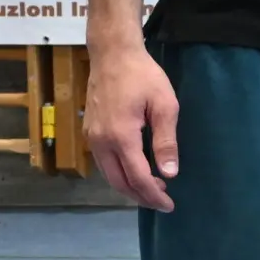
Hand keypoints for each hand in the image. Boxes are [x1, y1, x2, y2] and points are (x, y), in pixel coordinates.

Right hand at [82, 42, 178, 210]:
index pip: (138, 178)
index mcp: (121, 137)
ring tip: (153, 188)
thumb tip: (169, 173)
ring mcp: (91, 138)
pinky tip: (136, 170)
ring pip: (109, 175)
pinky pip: (103, 163)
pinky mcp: (89, 132)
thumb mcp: (164, 105)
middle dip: (141, 197)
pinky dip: (119, 174)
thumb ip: (166, 141)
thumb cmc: (143, 76)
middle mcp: (100, 142)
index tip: (169, 206)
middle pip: (119, 183)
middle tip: (162, 202)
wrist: (112, 54)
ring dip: (130, 187)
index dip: (154, 196)